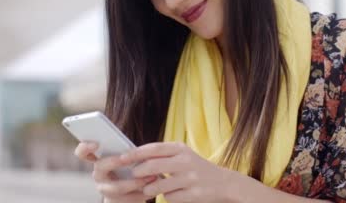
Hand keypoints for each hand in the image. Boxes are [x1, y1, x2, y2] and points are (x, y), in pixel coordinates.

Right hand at [75, 142, 157, 202]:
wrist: (128, 196)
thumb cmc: (130, 169)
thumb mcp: (127, 159)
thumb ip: (127, 152)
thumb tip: (137, 149)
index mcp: (99, 160)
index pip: (83, 152)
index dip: (85, 147)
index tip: (96, 143)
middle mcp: (99, 175)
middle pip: (100, 166)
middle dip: (113, 162)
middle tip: (126, 159)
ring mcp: (106, 190)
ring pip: (117, 187)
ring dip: (136, 182)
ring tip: (152, 177)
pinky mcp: (117, 202)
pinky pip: (129, 199)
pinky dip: (144, 193)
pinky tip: (155, 188)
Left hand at [119, 142, 240, 202]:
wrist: (223, 183)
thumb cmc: (196, 168)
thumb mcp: (182, 155)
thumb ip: (163, 156)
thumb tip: (135, 157)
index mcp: (181, 149)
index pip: (154, 148)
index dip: (136, 153)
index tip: (122, 157)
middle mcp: (186, 161)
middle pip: (153, 166)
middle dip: (139, 172)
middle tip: (133, 175)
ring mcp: (190, 178)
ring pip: (159, 185)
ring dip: (149, 189)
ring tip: (149, 189)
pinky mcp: (193, 194)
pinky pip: (170, 197)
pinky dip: (167, 197)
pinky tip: (172, 194)